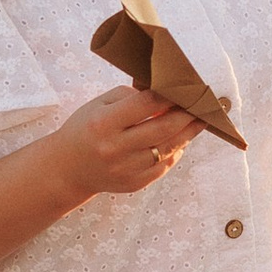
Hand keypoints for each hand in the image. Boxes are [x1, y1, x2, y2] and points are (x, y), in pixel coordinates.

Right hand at [60, 86, 204, 198]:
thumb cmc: (85, 129)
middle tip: (204, 105)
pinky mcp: (133, 184)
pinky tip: (181, 141)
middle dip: (188, 115)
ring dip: (188, 134)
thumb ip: (130, 97)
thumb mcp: (99, 104)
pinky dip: (175, 152)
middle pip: (163, 128)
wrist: (67, 169)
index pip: (146, 104)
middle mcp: (115, 148)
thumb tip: (164, 96)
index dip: (170, 95)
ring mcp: (125, 169)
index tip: (186, 88)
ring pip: (168, 149)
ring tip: (199, 121)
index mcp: (104, 123)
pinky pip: (163, 166)